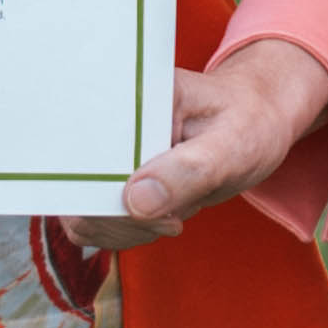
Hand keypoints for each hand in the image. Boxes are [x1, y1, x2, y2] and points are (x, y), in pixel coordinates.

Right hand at [87, 35, 327, 254]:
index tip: (144, 209)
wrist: (254, 123)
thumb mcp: (232, 144)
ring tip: (176, 210)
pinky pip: (95, 221)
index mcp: (128, 94)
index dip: (99, 187)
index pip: (81, 145)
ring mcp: (105, 152)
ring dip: (125, 229)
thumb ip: (188, 170)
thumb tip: (134, 201)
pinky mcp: (110, 177)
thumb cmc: (248, 121)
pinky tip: (164, 217)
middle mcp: (105, 121)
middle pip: (72, 184)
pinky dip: (128, 233)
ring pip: (81, 212)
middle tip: (172, 217)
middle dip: (117, 217)